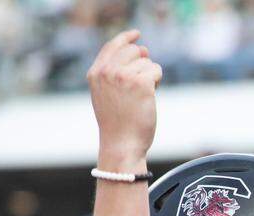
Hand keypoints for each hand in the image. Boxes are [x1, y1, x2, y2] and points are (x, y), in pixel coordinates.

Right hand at [88, 30, 161, 170]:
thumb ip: (116, 72)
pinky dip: (157, 81)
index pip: (112, 46)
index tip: (137, 34)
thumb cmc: (118, 124)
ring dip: (150, 76)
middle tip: (141, 85)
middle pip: (134, 51)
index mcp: (96, 73)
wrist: (121, 143)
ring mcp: (123, 75)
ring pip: (147, 62)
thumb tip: (143, 49)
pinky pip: (156, 70)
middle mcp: (107, 71)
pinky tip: (150, 95)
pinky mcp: (141, 83)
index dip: (126, 38)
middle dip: (143, 64)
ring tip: (141, 97)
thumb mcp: (107, 94)